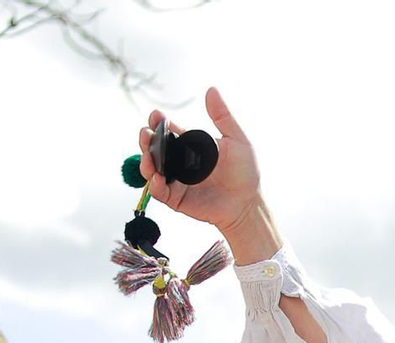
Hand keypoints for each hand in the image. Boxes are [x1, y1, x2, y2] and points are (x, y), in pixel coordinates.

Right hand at [137, 88, 267, 243]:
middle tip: (146, 133)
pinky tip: (157, 177)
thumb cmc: (245, 172)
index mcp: (191, 146)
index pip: (168, 131)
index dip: (159, 122)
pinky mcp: (177, 199)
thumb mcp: (236, 139)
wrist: (248, 202)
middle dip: (146, 139)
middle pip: (155, 149)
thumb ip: (223, 116)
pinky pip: (159, 192)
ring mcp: (177, 181)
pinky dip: (154, 185)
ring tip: (148, 156)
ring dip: (146, 161)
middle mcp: (180, 162)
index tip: (156, 116)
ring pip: (152, 169)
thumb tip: (211, 89)